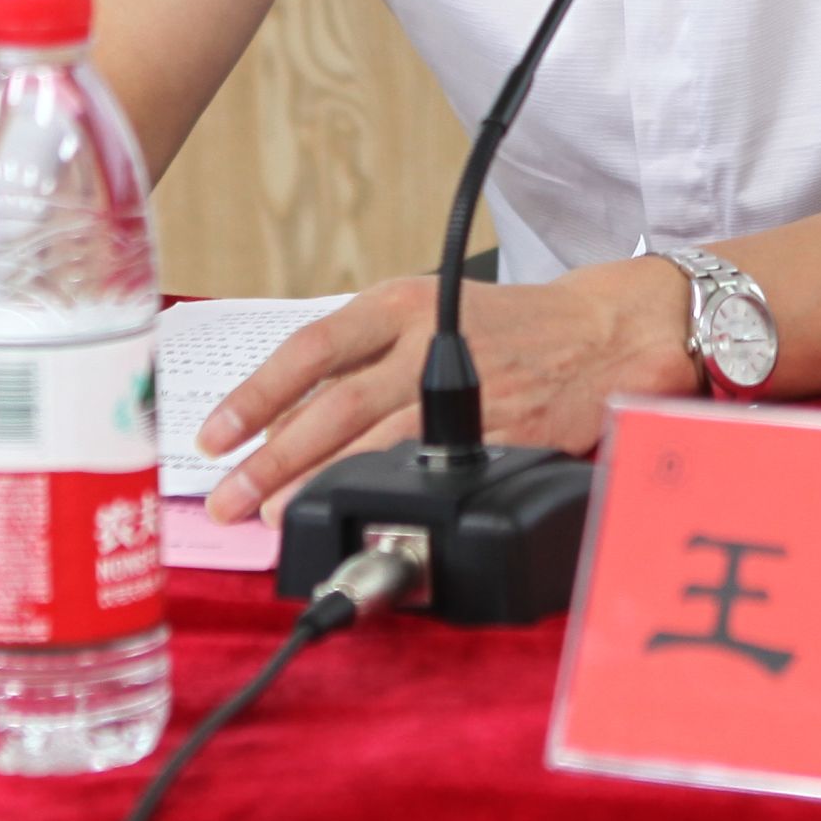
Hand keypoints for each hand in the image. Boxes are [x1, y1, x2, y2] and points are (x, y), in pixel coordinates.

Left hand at [194, 258, 697, 523]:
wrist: (607, 330)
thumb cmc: (508, 325)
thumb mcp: (427, 310)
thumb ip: (362, 358)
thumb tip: (285, 422)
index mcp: (400, 304)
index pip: (309, 350)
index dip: (256, 396)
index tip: (213, 436)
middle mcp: (427, 343)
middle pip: (333, 406)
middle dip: (271, 459)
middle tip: (226, 498)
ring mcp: (468, 391)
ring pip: (376, 443)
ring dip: (317, 482)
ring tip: (271, 516)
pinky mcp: (504, 434)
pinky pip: (434, 469)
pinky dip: (390, 494)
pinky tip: (362, 513)